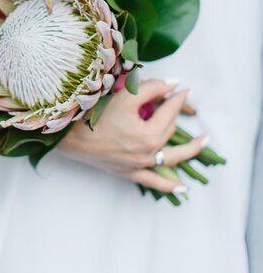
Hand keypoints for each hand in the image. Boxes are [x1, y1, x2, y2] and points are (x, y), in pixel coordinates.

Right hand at [58, 79, 206, 193]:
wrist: (69, 136)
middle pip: (169, 130)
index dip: (177, 97)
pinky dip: (169, 185)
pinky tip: (182, 187)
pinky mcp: (128, 173)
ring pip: (170, 158)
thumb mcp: (125, 95)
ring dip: (189, 150)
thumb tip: (174, 84)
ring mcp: (139, 166)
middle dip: (176, 113)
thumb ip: (152, 87)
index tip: (183, 87)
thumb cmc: (95, 114)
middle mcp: (148, 153)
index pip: (169, 111)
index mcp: (150, 134)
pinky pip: (153, 182)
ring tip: (202, 142)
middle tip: (181, 101)